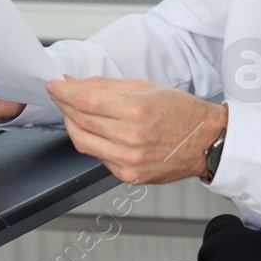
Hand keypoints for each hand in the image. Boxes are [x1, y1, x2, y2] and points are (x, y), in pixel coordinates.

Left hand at [47, 76, 228, 184]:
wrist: (207, 142)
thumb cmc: (181, 112)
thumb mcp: (145, 87)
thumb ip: (106, 86)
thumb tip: (74, 83)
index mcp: (136, 110)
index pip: (84, 101)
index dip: (63, 92)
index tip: (53, 84)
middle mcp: (131, 138)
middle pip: (79, 120)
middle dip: (63, 105)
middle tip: (60, 94)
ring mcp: (129, 161)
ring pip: (82, 142)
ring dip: (71, 124)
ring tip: (73, 112)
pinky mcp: (129, 176)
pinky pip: (97, 157)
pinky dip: (91, 141)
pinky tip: (95, 130)